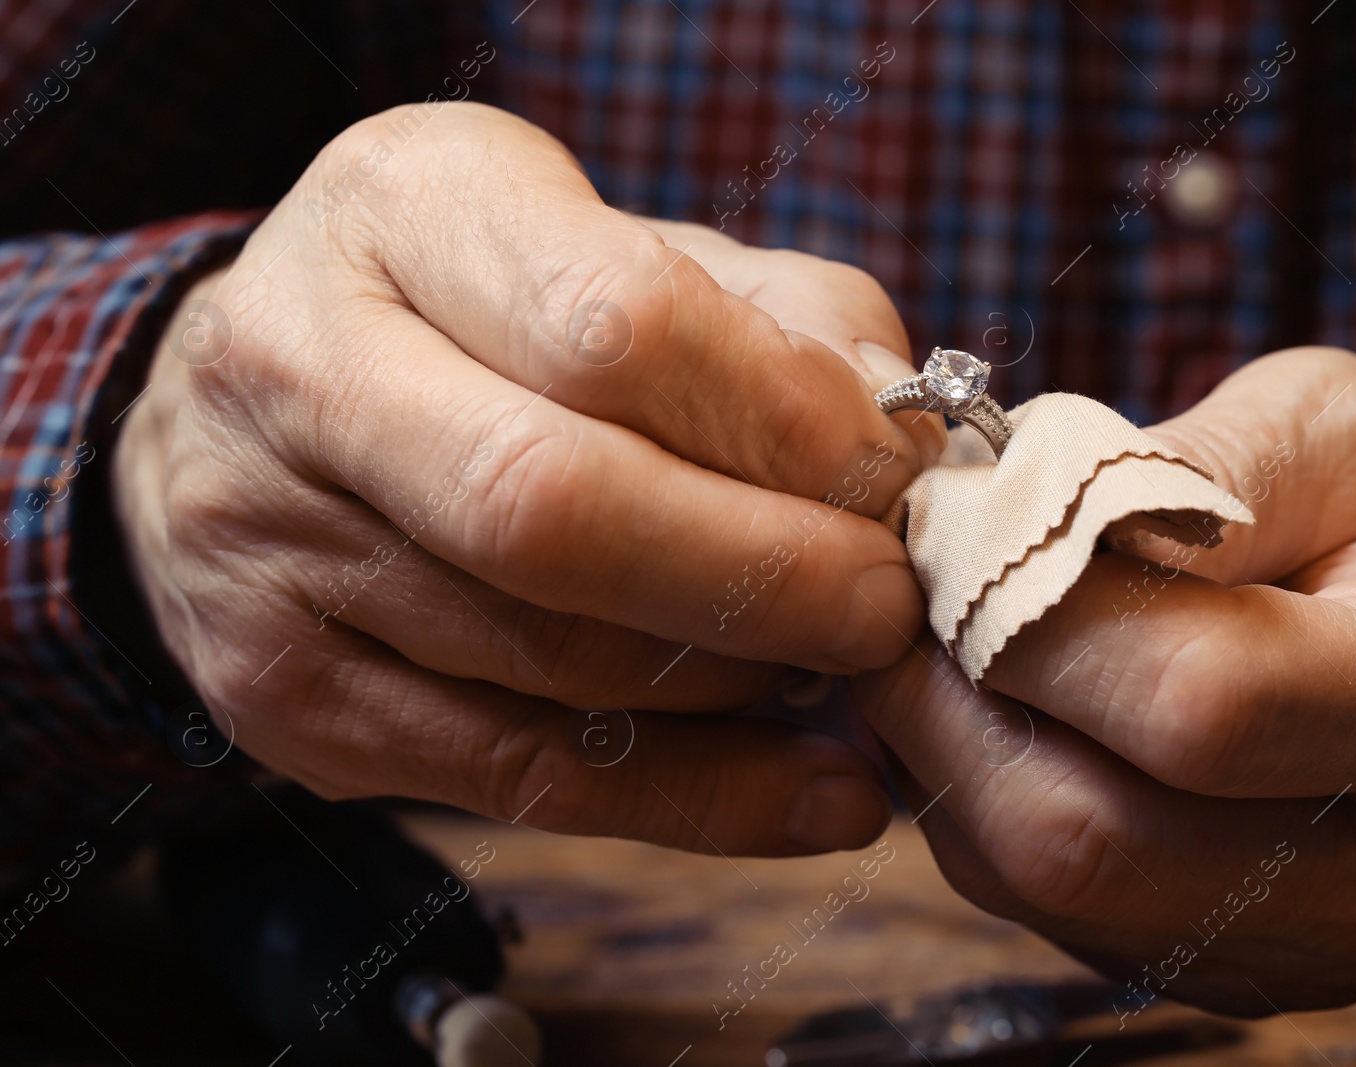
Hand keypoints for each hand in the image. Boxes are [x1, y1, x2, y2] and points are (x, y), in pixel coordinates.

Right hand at [114, 102, 942, 855]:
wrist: (258, 411)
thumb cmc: (492, 316)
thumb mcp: (629, 251)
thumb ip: (782, 327)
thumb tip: (903, 462)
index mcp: (406, 210)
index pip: (613, 327)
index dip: (782, 423)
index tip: (892, 481)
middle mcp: (301, 367)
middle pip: (552, 507)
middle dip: (764, 576)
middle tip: (886, 608)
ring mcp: (264, 543)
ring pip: (548, 661)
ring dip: (742, 689)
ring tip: (849, 677)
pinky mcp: (280, 687)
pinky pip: (518, 777)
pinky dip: (697, 800)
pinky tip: (810, 796)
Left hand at [855, 348, 1355, 1013]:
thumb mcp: (1354, 425)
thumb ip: (1195, 466)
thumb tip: (1016, 519)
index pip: (1195, 704)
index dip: (1033, 616)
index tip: (958, 531)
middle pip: (1083, 837)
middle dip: (946, 699)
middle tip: (908, 593)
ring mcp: (1304, 947)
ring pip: (1038, 885)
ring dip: (945, 753)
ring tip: (948, 639)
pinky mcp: (1236, 969)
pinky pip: (1045, 907)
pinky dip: (980, 802)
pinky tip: (1001, 707)